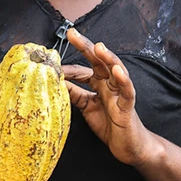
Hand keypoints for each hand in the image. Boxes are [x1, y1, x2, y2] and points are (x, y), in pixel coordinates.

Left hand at [62, 28, 160, 166]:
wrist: (129, 146)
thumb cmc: (110, 125)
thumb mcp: (86, 107)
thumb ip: (74, 94)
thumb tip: (56, 81)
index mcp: (99, 84)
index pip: (83, 69)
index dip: (67, 67)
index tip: (51, 64)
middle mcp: (110, 84)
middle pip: (99, 61)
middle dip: (86, 47)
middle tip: (73, 33)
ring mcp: (120, 93)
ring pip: (116, 71)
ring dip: (108, 58)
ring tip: (98, 47)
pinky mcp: (128, 106)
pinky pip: (127, 91)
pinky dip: (123, 80)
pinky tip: (117, 71)